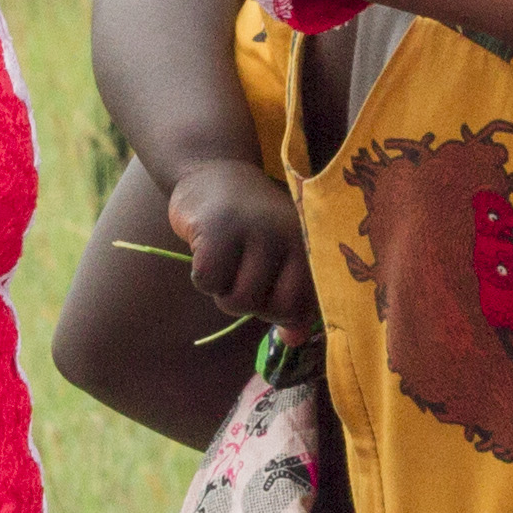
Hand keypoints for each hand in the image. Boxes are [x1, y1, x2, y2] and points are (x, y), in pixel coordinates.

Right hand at [168, 159, 319, 336]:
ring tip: (227, 263)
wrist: (214, 171)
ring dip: (224, 292)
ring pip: (237, 300)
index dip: (285, 317)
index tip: (271, 306)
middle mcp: (287, 233)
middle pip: (273, 307)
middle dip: (253, 307)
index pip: (304, 304)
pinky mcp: (216, 228)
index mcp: (309, 242)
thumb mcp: (280, 254)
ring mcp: (253, 229)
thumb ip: (291, 297)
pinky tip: (206, 250)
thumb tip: (293, 341)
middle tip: (243, 281)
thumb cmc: (252, 223)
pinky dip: (203, 277)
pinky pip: (208, 282)